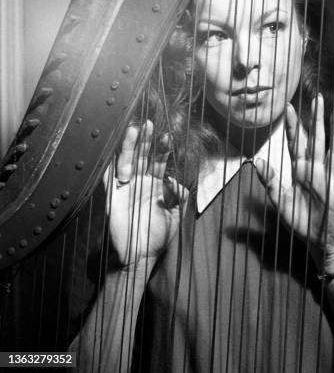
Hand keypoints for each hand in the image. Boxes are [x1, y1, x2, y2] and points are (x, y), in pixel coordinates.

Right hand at [103, 120, 187, 269]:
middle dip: (146, 140)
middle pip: (142, 155)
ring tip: (134, 129)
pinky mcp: (112, 196)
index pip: (159, 161)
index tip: (167, 136)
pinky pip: (108, 177)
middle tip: (149, 123)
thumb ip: (179, 195)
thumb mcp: (176, 214)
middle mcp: (140, 182)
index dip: (162, 149)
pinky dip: (109, 164)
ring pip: (126, 161)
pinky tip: (111, 149)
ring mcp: (125, 187)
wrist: (139, 256)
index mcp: (155, 184)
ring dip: (129, 145)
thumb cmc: (157, 236)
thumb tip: (174, 180)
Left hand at [255, 94, 333, 272]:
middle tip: (318, 98)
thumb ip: (269, 181)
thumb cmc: (299, 219)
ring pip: (332, 149)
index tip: (288, 106)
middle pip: (316, 139)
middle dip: (316, 119)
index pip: (296, 143)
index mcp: (301, 170)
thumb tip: (256, 160)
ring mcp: (328, 179)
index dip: (293, 125)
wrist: (316, 240)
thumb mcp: (279, 200)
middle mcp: (315, 170)